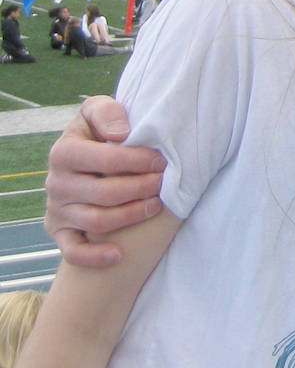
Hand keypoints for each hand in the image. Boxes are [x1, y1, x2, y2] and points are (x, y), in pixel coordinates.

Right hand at [44, 96, 165, 267]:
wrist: (83, 158)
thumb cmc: (99, 133)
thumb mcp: (97, 112)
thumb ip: (106, 112)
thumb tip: (121, 133)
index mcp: (64, 151)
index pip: (104, 159)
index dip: (137, 161)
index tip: (162, 161)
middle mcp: (56, 182)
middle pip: (104, 193)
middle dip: (141, 189)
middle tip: (163, 184)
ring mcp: (57, 209)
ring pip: (95, 221)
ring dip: (130, 216)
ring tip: (155, 207)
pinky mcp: (60, 231)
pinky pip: (72, 251)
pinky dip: (94, 255)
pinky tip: (117, 255)